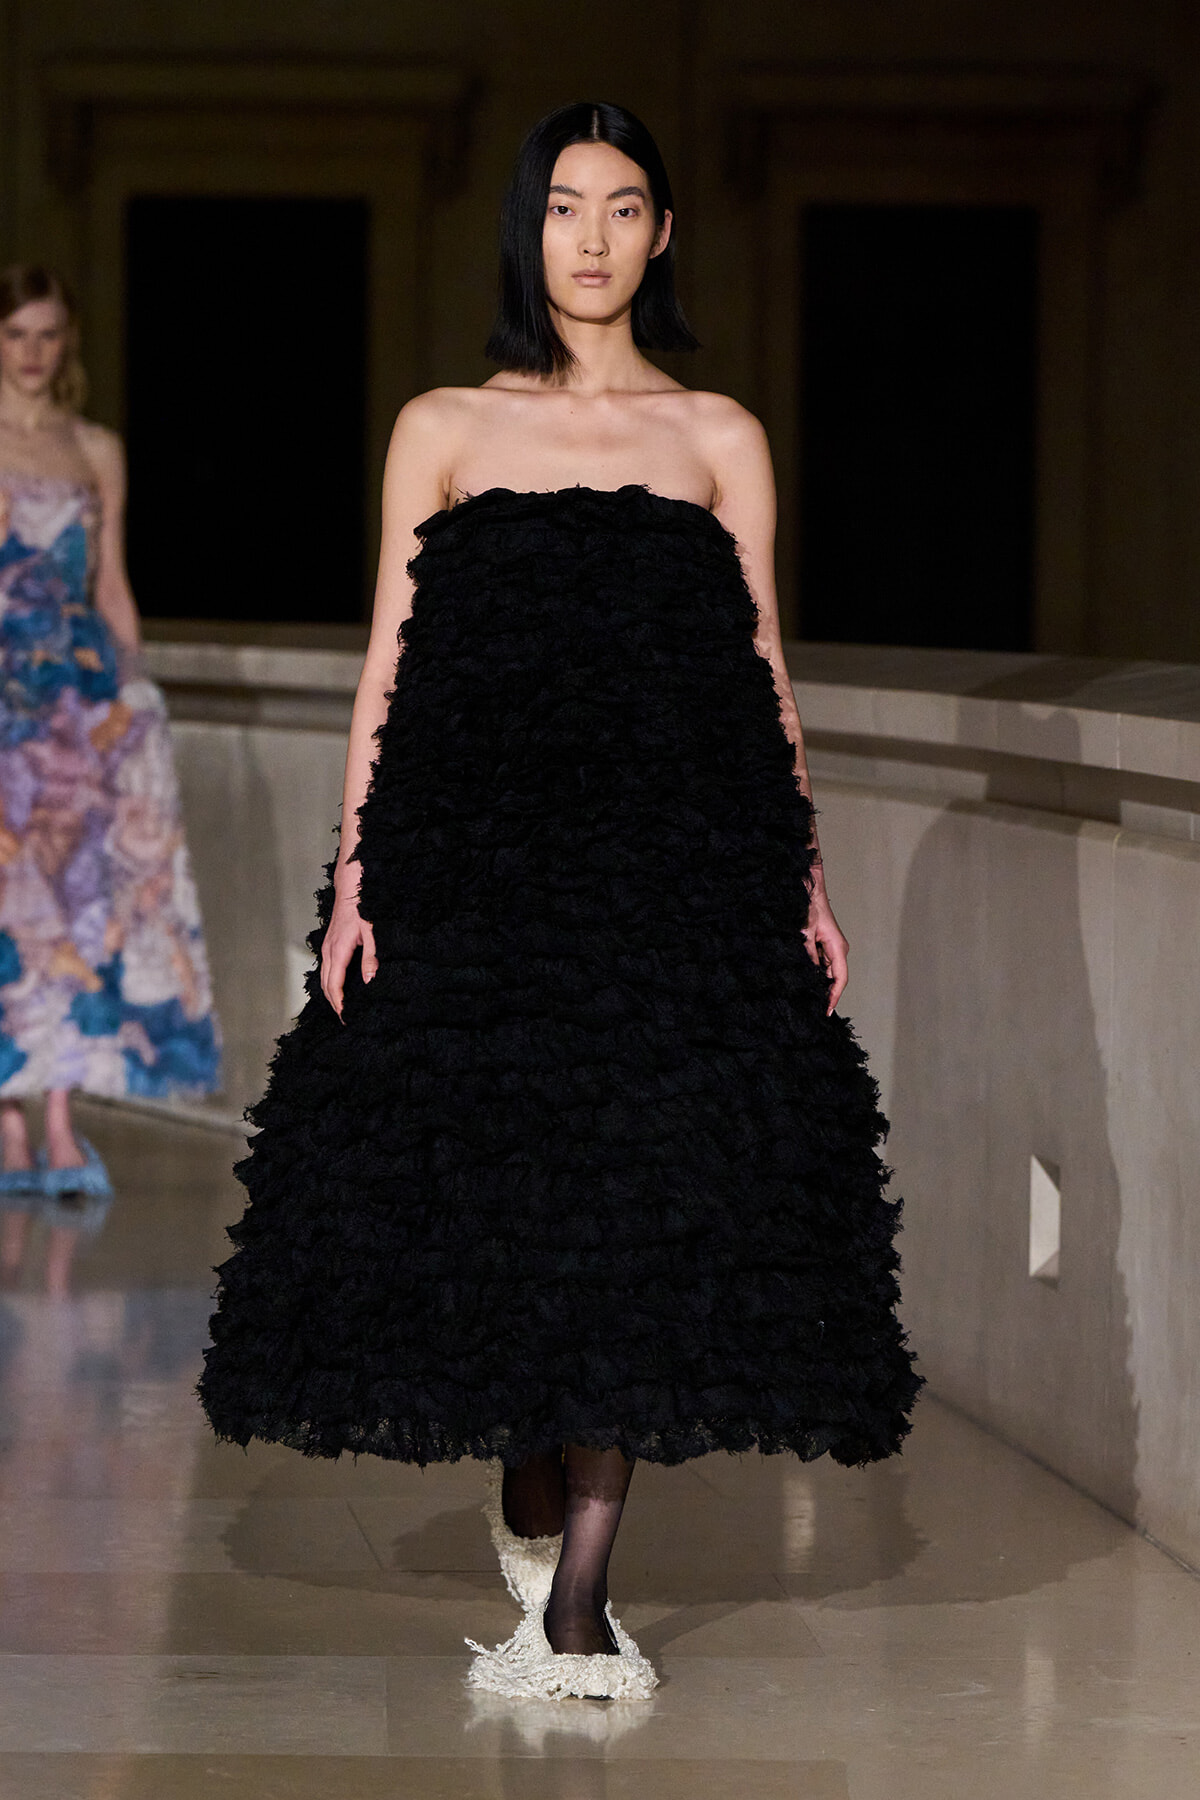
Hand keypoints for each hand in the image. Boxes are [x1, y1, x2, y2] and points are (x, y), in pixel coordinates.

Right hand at [320, 892, 377, 1019]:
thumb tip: (369, 980)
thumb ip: (370, 957)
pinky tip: (339, 988)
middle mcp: (328, 951)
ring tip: (343, 1008)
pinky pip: (326, 969)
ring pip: (324, 978)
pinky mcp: (329, 944)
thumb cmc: (362, 907)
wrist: (350, 888)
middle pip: (326, 986)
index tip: (346, 1017)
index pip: (334, 985)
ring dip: (331, 994)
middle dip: (334, 1004)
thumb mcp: (371, 932)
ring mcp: (327, 947)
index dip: (339, 1004)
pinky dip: (330, 983)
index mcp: (338, 951)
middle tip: (346, 1018)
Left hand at [803, 895, 848, 1014]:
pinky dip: (816, 973)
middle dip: (827, 993)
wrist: (810, 893)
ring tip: (809, 998)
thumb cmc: (810, 909)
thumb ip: (809, 957)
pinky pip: (823, 964)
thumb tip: (810, 977)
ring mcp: (833, 948)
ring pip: (828, 972)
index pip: (840, 979)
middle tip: (814, 1009)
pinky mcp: (826, 945)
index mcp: (838, 948)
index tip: (827, 1010)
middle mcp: (839, 950)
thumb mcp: (805, 936)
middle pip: (835, 978)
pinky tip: (808, 981)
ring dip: (820, 983)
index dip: (834, 996)